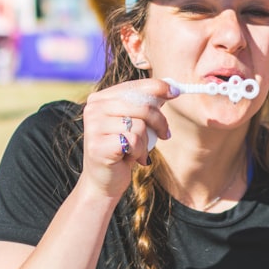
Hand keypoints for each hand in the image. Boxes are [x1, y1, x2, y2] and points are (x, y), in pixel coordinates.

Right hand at [78, 78, 176, 197]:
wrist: (103, 182)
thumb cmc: (122, 150)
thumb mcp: (133, 123)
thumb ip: (144, 104)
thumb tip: (170, 88)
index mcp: (100, 99)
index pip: (134, 86)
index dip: (157, 88)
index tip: (175, 92)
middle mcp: (93, 109)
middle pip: (141, 105)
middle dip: (159, 121)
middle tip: (165, 134)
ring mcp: (94, 127)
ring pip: (139, 126)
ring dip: (146, 142)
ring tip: (137, 151)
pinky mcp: (98, 146)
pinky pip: (134, 142)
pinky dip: (139, 152)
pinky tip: (130, 158)